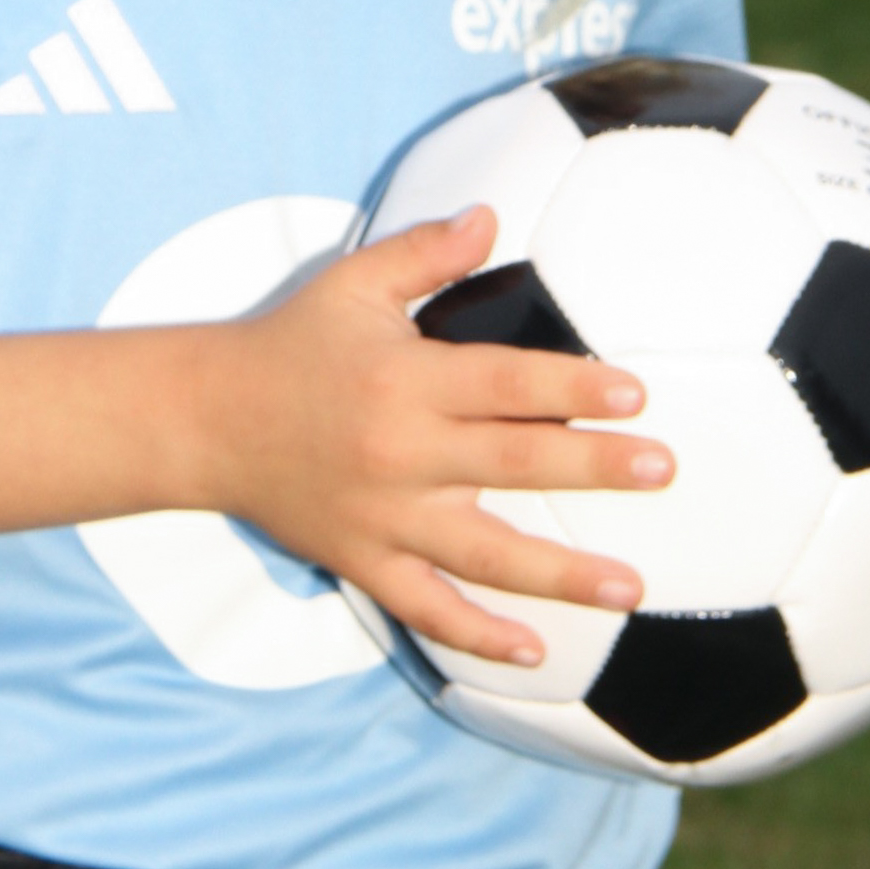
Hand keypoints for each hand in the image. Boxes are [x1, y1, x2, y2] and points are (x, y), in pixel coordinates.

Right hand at [204, 206, 672, 667]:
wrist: (208, 419)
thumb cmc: (292, 342)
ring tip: (632, 586)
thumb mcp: (353, 283)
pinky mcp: (363, 562)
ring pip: (484, 553)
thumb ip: (425, 253)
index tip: (634, 393)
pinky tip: (535, 652)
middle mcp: (401, 452)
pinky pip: (427, 609)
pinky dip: (478, 635)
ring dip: (561, 573)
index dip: (570, 386)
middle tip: (662, 468)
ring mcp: (383, 517)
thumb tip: (491, 216)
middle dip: (593, 465)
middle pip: (512, 462)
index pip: (504, 381)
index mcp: (404, 379)